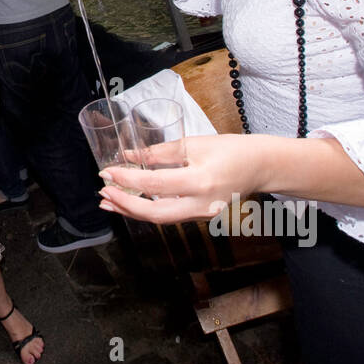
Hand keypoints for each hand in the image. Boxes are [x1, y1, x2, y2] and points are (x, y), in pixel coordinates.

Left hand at [97, 133, 262, 224]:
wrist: (260, 166)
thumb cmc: (231, 150)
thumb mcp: (194, 144)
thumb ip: (160, 152)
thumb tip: (129, 157)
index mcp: (201, 181)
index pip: (155, 184)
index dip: (128, 179)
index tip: (107, 172)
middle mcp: (201, 204)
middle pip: (155, 214)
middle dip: (125, 206)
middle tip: (103, 194)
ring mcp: (202, 215)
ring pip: (161, 220)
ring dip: (132, 211)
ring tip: (109, 201)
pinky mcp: (201, 217)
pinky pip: (169, 217)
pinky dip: (147, 211)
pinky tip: (132, 202)